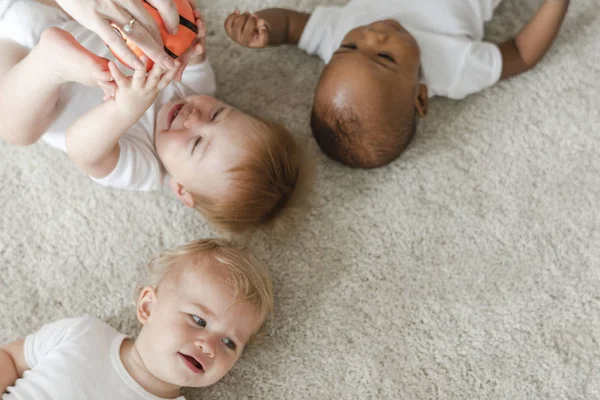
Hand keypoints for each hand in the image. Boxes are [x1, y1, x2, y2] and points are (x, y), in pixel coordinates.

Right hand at [54, 0, 180, 69]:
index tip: (174, 29)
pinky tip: (139, 65)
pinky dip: (129, 55)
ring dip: (153, 52)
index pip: (161, 1)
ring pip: (138, 33)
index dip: (170, 16)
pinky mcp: (93, 18)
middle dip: (163, 42)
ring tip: (163, 65)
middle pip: (150, 22)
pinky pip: (115, 40)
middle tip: (172, 58)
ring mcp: (108, 6)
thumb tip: (142, 9)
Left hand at [99, 58, 176, 113]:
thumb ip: (158, 78)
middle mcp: (148, 89)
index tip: (179, 62)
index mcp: (154, 88)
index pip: (166, 79)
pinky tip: (112, 63)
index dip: (173, 71)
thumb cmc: (138, 97)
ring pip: (141, 77)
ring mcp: (136, 89)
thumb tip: (167, 64)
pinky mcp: (124, 89)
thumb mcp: (152, 90)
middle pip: (156, 77)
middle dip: (162, 67)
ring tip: (144, 55)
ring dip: (142, 67)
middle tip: (166, 57)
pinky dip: (115, 71)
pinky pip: (120, 79)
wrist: (124, 114)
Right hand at [174, 8, 206, 81]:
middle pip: (201, 32)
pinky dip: (192, 6)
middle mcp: (198, 37)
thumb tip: (176, 79)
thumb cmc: (182, 54)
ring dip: (198, 16)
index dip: (199, 47)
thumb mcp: (180, 62)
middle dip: (201, 28)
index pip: (199, 48)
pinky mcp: (193, 17)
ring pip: (199, 20)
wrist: (184, 42)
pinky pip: (193, 10)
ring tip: (195, 12)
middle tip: (199, 24)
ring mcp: (196, 27)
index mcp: (195, 47)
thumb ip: (178, 69)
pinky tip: (188, 2)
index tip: (199, 47)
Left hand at [224, 10, 269, 48]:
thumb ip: (265, 26)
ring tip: (248, 14)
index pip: (260, 39)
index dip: (263, 32)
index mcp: (255, 43)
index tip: (263, 27)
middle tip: (254, 16)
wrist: (249, 29)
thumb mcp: (266, 28)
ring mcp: (235, 37)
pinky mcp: (229, 31)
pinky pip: (228, 23)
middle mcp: (244, 43)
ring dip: (244, 16)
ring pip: (237, 24)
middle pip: (247, 30)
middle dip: (252, 19)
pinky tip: (238, 12)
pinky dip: (233, 15)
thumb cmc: (259, 29)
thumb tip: (260, 22)